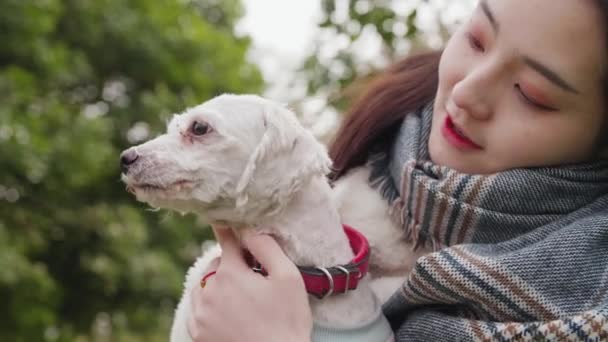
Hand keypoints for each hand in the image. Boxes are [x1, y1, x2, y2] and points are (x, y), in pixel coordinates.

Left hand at [187, 227, 312, 341]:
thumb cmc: (288, 321)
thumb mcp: (288, 277)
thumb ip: (267, 247)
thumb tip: (249, 228)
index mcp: (231, 273)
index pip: (226, 241)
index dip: (230, 231)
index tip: (222, 220)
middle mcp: (210, 291)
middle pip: (216, 264)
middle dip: (231, 264)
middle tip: (252, 276)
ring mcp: (201, 314)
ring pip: (204, 285)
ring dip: (218, 284)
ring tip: (240, 295)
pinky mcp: (198, 333)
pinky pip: (198, 308)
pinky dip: (209, 304)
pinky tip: (227, 310)